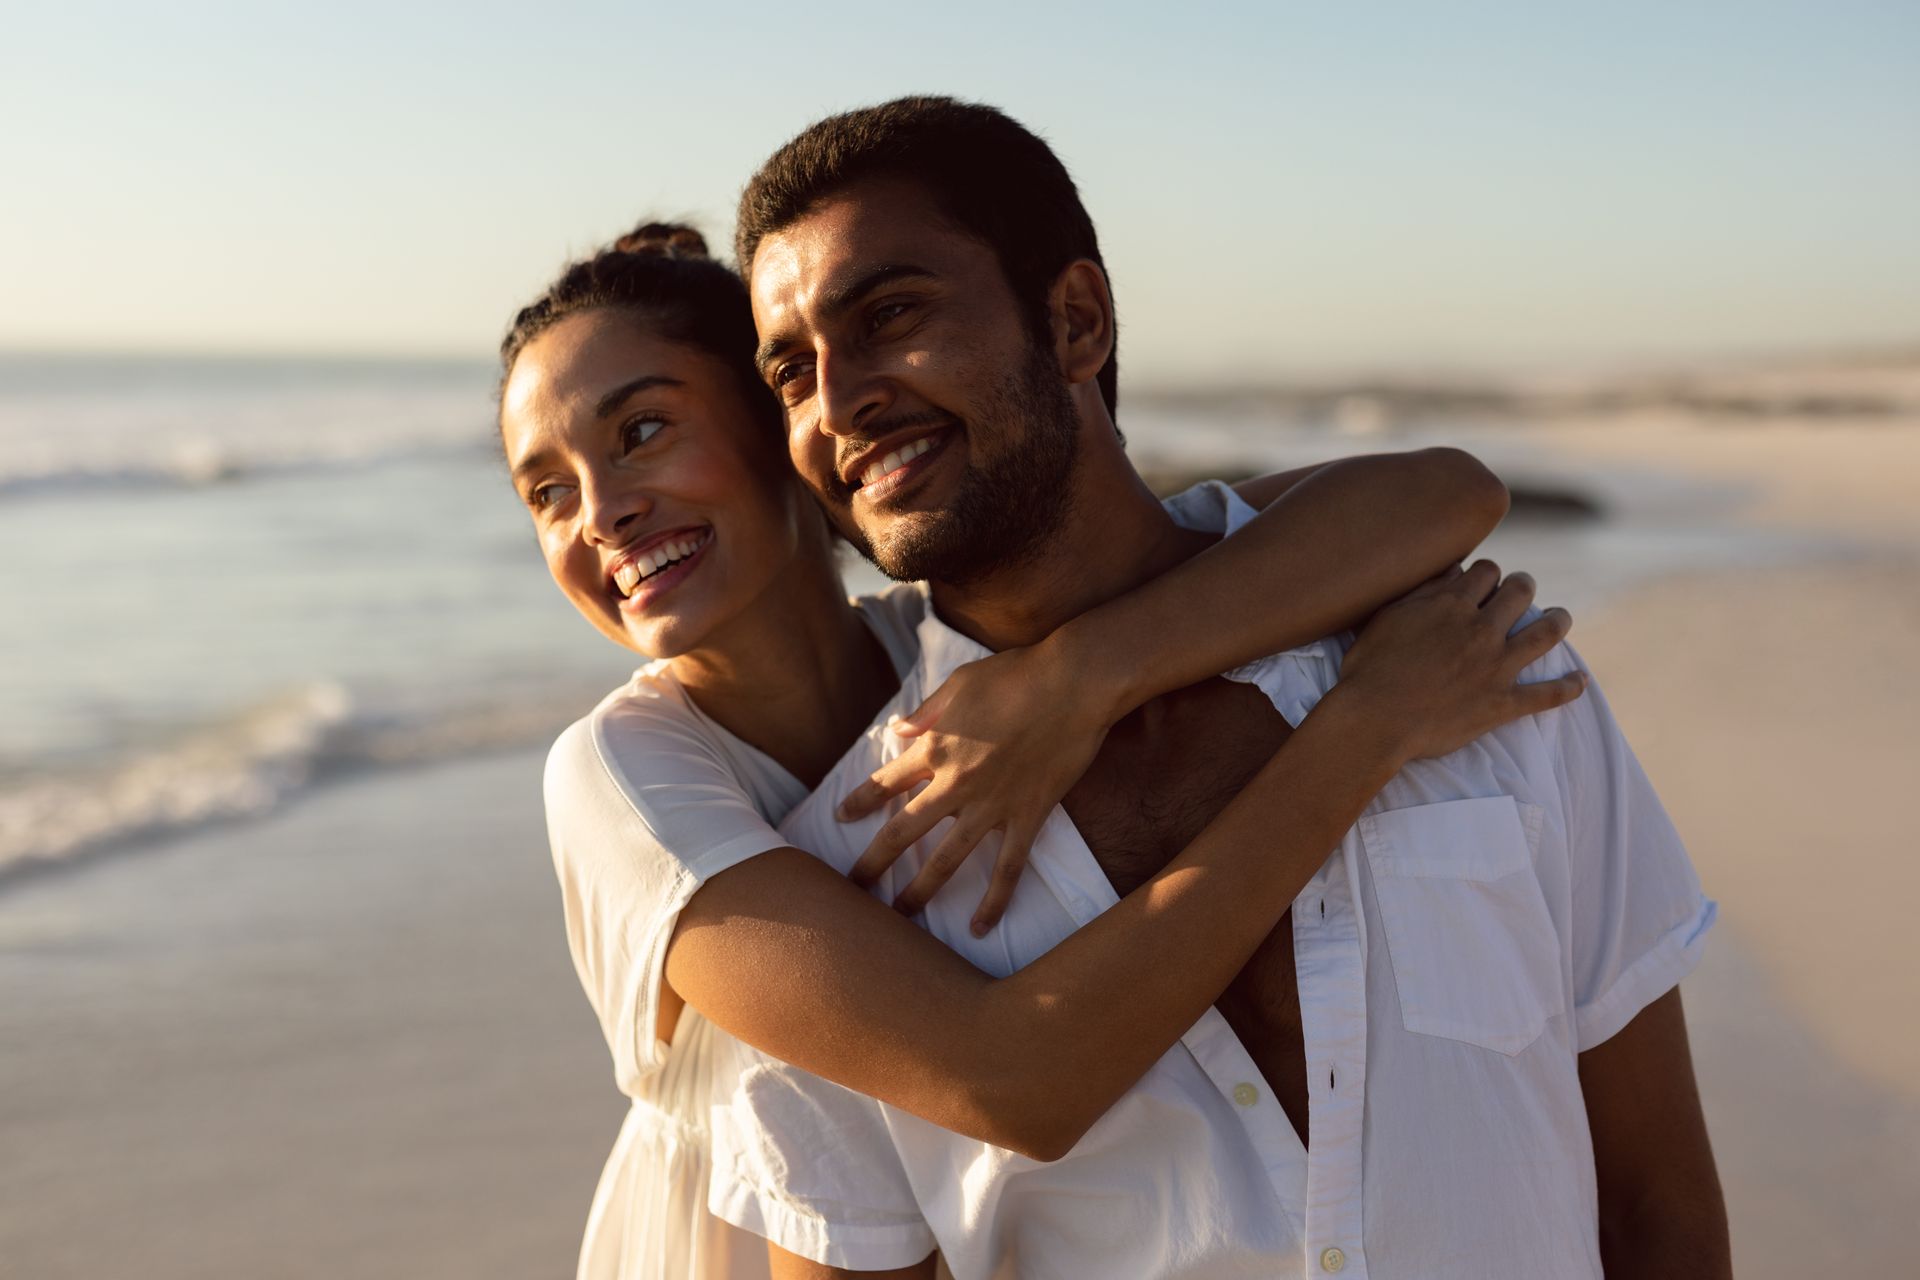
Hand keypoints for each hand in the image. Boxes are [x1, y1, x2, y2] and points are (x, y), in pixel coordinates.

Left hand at [835, 640, 1114, 934]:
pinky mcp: (1028, 816)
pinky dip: (994, 900)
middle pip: (904, 831)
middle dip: (874, 863)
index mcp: (936, 747)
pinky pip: (1008, 867)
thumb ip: (926, 713)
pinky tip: (979, 927)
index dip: (859, 801)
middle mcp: (956, 783)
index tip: (839, 817)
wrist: (1075, 684)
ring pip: (948, 859)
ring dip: (921, 891)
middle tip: (852, 889)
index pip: (885, 783)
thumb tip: (896, 730)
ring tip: (900, 918)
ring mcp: (992, 805)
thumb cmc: (1016, 674)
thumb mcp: (960, 683)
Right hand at [1335, 559, 1585, 764]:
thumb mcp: (1387, 617)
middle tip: (1522, 589)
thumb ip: (1423, 591)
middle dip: (1523, 586)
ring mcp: (1496, 667)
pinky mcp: (1502, 704)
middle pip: (1520, 592)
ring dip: (1557, 620)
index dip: (1488, 573)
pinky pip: (1548, 695)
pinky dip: (1569, 687)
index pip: (1486, 571)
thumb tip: (1452, 571)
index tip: (1484, 581)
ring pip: (1545, 633)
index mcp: (1452, 605)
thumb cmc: (1369, 667)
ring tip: (1559, 617)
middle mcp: (1482, 630)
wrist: (1375, 719)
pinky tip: (1580, 680)